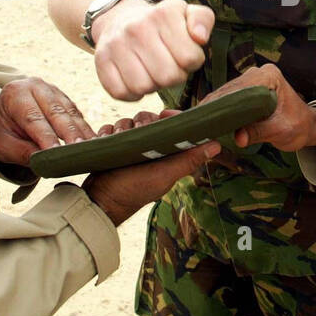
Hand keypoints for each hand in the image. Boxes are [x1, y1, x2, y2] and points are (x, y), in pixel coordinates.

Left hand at [0, 78, 94, 168]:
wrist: (1, 115)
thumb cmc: (0, 131)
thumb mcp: (1, 144)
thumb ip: (21, 152)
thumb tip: (45, 162)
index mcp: (15, 94)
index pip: (33, 118)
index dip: (46, 137)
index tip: (58, 154)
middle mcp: (35, 86)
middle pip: (56, 112)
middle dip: (70, 133)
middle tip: (81, 151)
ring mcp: (52, 90)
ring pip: (70, 112)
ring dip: (82, 131)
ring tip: (92, 149)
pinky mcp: (64, 98)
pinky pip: (77, 114)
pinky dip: (85, 128)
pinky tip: (94, 143)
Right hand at [81, 109, 219, 225]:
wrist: (98, 201)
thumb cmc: (133, 191)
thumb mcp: (163, 176)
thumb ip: (188, 160)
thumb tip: (217, 145)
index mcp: (165, 152)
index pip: (172, 124)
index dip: (168, 117)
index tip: (162, 115)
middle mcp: (148, 147)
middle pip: (147, 118)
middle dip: (139, 123)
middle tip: (133, 135)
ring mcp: (129, 147)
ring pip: (127, 121)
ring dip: (120, 128)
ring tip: (116, 141)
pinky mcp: (112, 147)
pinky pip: (110, 128)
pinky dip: (107, 133)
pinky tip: (105, 142)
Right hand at [91, 0, 214, 101]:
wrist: (119, 18)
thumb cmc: (161, 23)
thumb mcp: (185, 13)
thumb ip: (202, 19)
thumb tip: (200, 38)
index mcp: (163, 14)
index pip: (190, 58)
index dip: (192, 62)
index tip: (184, 55)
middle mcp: (137, 27)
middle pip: (168, 76)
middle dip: (174, 76)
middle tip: (168, 66)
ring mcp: (116, 44)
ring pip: (144, 87)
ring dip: (152, 85)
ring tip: (152, 71)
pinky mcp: (101, 61)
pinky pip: (121, 93)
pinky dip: (132, 93)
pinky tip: (136, 78)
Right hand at [200, 64, 315, 151]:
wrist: (309, 127)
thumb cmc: (299, 127)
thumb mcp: (280, 131)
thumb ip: (259, 132)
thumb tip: (239, 138)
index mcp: (269, 76)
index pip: (238, 89)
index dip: (220, 103)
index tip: (203, 117)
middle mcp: (258, 73)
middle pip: (228, 90)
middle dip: (213, 107)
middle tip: (194, 122)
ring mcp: (252, 80)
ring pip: (226, 94)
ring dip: (213, 108)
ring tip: (196, 122)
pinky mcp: (248, 89)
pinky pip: (229, 98)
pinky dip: (219, 110)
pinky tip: (206, 121)